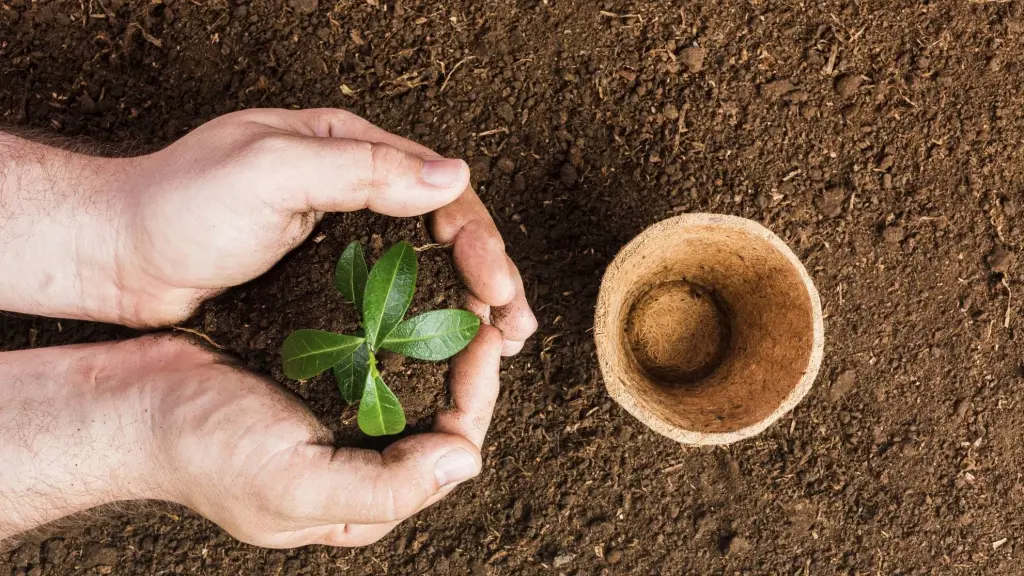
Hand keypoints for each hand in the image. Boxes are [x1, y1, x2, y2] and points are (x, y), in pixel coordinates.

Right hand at [0, 332, 503, 546]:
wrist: (128, 404)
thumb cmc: (202, 450)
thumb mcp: (293, 485)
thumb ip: (385, 486)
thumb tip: (465, 463)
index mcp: (363, 500)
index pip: (450, 450)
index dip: (478, 394)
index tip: (486, 338)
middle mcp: (359, 462)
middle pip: (441, 414)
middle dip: (470, 362)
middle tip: (485, 306)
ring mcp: (338, 419)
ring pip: (415, 380)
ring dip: (442, 338)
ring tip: (462, 292)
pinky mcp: (317, 380)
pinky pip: (378, 353)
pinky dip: (401, 324)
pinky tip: (411, 293)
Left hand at [115, 108, 536, 352]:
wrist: (118, 255)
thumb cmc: (180, 204)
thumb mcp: (270, 170)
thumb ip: (361, 170)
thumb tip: (452, 176)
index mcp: (347, 145)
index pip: (437, 185)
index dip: (477, 237)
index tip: (498, 288)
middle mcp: (352, 183)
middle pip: (441, 226)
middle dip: (487, 273)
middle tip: (515, 326)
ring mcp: (340, 230)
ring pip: (424, 260)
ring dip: (465, 298)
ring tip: (500, 340)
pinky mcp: (324, 273)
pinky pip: (390, 288)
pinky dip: (424, 314)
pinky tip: (443, 341)